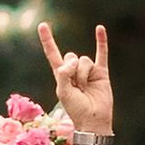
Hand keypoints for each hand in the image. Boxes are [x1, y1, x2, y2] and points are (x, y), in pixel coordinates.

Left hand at [40, 18, 112, 144]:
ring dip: (84, 74)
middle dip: (72, 69)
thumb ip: (64, 75)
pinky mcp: (101, 72)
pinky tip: (100, 28)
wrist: (93, 120)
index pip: (53, 54)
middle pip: (71, 56)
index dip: (48, 40)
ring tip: (85, 88)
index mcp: (61, 75)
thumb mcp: (64, 93)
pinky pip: (102, 53)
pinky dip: (101, 41)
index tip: (42, 25)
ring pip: (84, 60)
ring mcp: (88, 71)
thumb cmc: (76, 110)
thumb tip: (73, 61)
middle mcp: (74, 71)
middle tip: (76, 85)